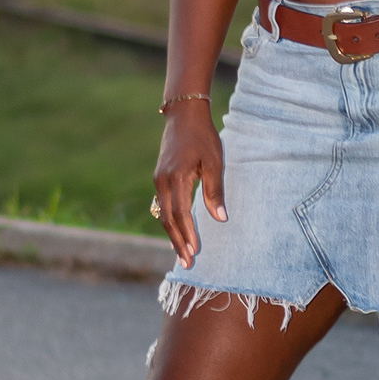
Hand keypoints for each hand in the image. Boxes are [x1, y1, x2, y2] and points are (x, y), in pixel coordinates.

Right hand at [153, 102, 224, 268]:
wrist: (183, 116)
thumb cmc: (203, 137)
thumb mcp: (214, 162)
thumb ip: (215, 191)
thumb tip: (220, 219)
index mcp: (176, 179)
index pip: (180, 214)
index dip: (187, 235)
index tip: (194, 252)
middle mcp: (162, 182)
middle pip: (168, 220)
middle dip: (178, 242)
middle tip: (187, 263)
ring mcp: (158, 180)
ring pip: (163, 214)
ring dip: (173, 235)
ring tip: (182, 254)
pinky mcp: (159, 178)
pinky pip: (162, 206)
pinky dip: (169, 222)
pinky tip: (176, 233)